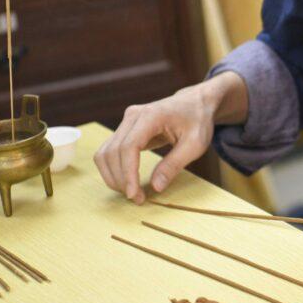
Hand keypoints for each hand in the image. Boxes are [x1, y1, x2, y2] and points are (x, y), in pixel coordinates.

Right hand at [94, 74, 240, 203]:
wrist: (195, 103)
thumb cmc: (197, 121)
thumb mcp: (195, 144)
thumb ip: (174, 165)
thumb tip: (155, 187)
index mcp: (151, 116)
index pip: (129, 147)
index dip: (128, 173)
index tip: (134, 195)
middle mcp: (132, 116)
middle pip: (113, 152)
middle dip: (121, 179)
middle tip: (138, 199)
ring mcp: (126, 121)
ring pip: (105, 153)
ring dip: (113, 177)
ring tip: (132, 193)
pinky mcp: (124, 129)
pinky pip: (109, 151)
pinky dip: (113, 169)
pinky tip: (126, 182)